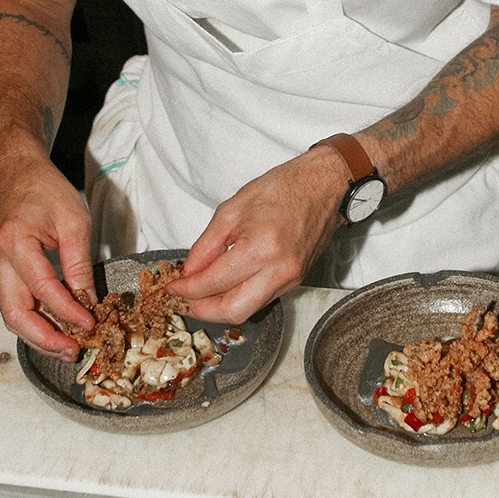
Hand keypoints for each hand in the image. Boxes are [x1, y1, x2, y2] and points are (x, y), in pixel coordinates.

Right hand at [0, 153, 96, 356]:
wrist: (19, 172)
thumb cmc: (44, 189)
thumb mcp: (73, 220)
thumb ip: (79, 262)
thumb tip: (87, 298)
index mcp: (15, 243)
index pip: (42, 289)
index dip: (67, 311)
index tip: (89, 323)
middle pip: (15, 314)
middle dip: (45, 339)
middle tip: (72, 351)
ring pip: (12, 314)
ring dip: (39, 336)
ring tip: (66, 347)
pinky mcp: (2, 271)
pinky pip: (15, 303)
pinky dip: (35, 320)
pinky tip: (57, 328)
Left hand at [180, 147, 343, 322]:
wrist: (324, 186)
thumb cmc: (283, 189)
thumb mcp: (232, 209)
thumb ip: (205, 245)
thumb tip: (189, 271)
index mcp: (261, 248)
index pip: (214, 282)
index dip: (188, 288)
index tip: (174, 286)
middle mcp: (279, 271)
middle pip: (233, 311)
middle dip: (202, 310)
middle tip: (185, 299)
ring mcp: (291, 279)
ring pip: (247, 310)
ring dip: (220, 306)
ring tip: (202, 293)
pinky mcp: (296, 281)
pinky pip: (261, 299)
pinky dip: (239, 297)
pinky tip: (227, 285)